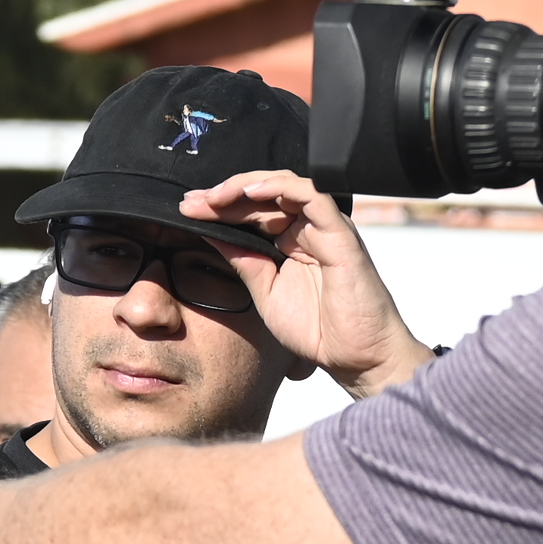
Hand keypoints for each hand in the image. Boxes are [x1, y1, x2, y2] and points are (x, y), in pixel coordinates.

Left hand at [178, 168, 432, 396]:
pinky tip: (251, 192)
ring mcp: (324, 228)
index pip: (252, 210)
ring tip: (215, 196)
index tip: (186, 210)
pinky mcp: (341, 233)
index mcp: (290, 240)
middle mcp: (307, 229)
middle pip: (264, 194)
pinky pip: (313, 196)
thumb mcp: (265, 290)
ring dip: (246, 186)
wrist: (356, 357)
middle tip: (191, 202)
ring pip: (285, 186)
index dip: (218, 207)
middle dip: (223, 195)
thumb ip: (242, 260)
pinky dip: (281, 188)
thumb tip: (208, 233)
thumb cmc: (318, 328)